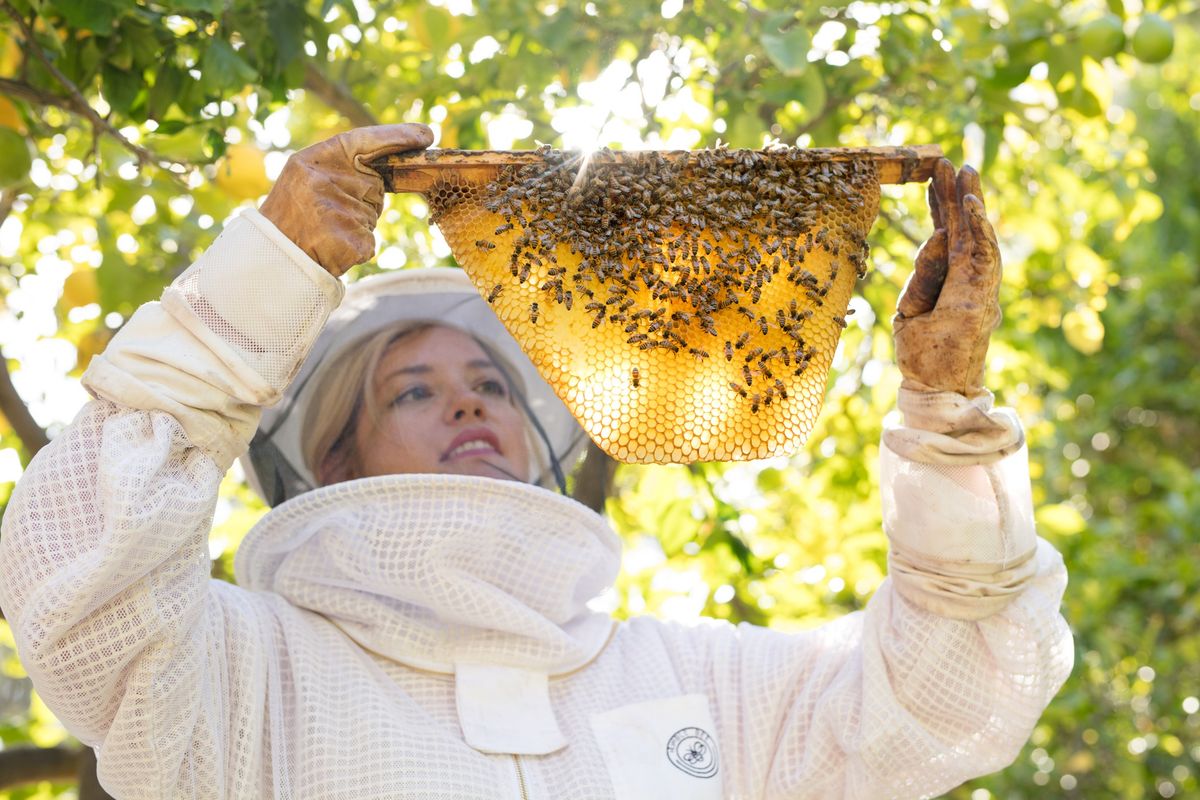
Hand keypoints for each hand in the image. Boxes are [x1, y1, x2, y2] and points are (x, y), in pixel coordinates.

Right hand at [260, 124, 433, 276]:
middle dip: (365, 196)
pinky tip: (332, 247)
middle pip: (374, 185)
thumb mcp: (306, 177)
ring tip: (324, 230)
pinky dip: (356, 246)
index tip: (426, 135)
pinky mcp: (353, 242)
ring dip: (356, 223)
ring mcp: (341, 212)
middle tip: (329, 210)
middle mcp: (328, 182)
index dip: (397, 136)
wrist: (273, 260)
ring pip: (370, 214)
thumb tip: (390, 168)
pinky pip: (369, 240)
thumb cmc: (291, 216)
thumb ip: (342, 167)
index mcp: (314, 159)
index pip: (365, 139)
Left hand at [893, 158, 1001, 397]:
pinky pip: (981, 256)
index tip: (934, 180)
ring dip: (970, 203)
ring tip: (963, 172)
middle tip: (949, 162)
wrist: (937, 390)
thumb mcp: (910, 310)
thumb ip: (923, 275)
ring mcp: (979, 288)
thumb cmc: (924, 355)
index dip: (942, 207)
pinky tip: (970, 203)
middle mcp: (970, 281)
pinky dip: (977, 228)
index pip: (948, 235)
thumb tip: (935, 237)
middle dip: (957, 195)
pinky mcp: (980, 296)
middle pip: (964, 230)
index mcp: (951, 282)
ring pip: (977, 236)